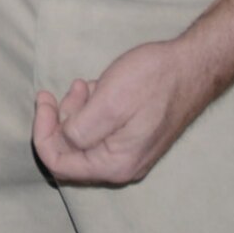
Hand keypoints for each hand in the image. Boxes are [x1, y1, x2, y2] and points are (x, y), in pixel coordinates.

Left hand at [31, 38, 221, 184]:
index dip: (43, 133)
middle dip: (60, 118)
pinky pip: (98, 128)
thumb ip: (80, 130)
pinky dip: (91, 108)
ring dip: (76, 109)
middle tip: (71, 88)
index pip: (58, 164)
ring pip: (81, 137)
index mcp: (114, 164)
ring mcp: (127, 151)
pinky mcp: (131, 136)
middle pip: (68, 151)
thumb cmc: (152, 81)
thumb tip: (62, 141)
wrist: (190, 66)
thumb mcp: (108, 102)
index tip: (44, 101)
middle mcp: (120, 165)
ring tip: (85, 85)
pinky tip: (97, 88)